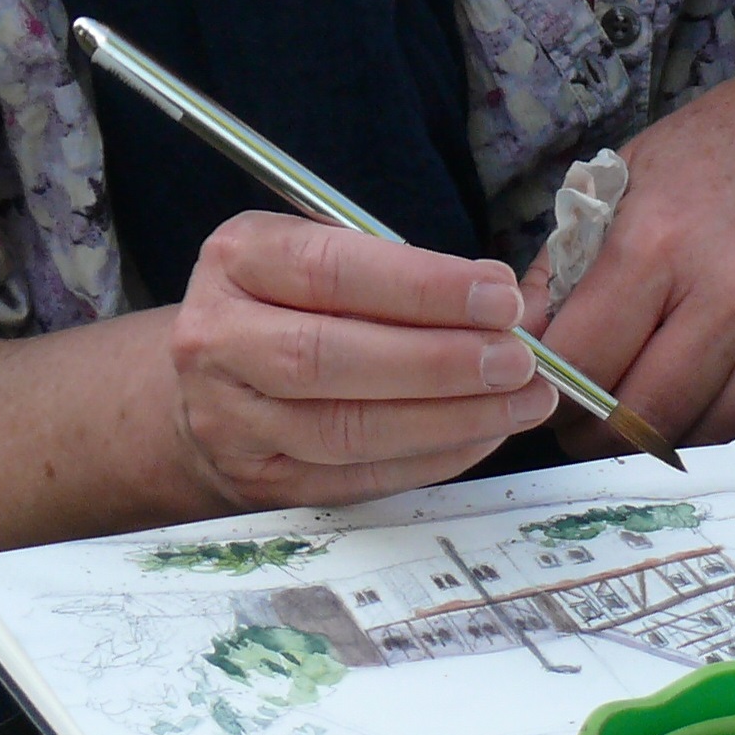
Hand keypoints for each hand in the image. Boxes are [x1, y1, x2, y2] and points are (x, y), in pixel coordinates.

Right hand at [167, 214, 558, 509]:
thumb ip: (402, 268)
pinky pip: (356, 478)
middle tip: (518, 359)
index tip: (499, 297)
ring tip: (521, 400)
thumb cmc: (293, 301)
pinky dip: (431, 458)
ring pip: (345, 430)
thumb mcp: (326, 253)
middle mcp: (217, 339)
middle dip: (439, 361)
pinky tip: (484, 434)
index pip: (330, 270)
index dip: (422, 287)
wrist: (212, 380)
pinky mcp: (259, 481)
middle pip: (328, 358)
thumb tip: (502, 295)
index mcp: (238, 259)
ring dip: (449, 418)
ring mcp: (230, 420)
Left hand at [531, 17, 734, 449]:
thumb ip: (571, 260)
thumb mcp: (635, 173)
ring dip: (673, 432)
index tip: (548, 401)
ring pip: (712, 432)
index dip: (553, 396)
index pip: (582, 363)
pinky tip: (729, 375)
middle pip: (644, 415)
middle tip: (591, 429)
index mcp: (660, 237)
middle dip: (603, 434)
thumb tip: (520, 342)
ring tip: (656, 405)